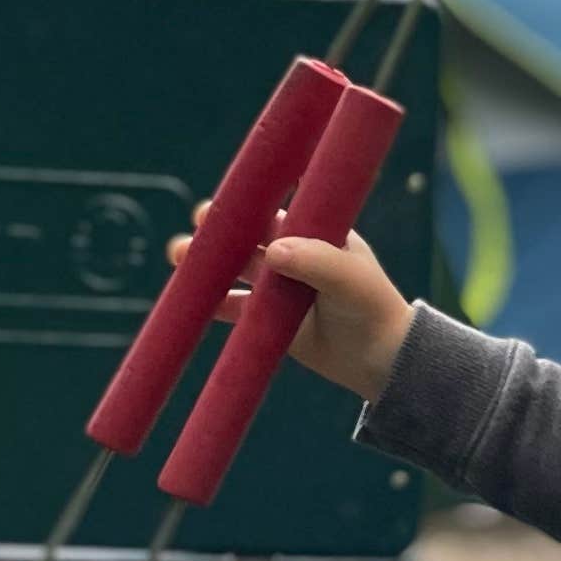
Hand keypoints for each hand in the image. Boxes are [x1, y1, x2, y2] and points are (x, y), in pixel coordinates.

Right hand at [165, 201, 412, 401]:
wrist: (381, 360)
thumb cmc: (372, 308)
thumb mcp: (349, 278)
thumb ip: (316, 261)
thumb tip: (273, 252)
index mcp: (317, 233)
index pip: (277, 211)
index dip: (249, 204)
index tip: (225, 199)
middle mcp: (295, 255)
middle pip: (249, 237)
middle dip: (221, 230)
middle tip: (198, 226)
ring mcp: (280, 287)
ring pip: (237, 269)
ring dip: (209, 264)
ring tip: (179, 256)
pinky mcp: (270, 320)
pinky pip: (236, 308)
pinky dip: (216, 304)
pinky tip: (195, 302)